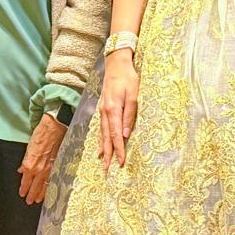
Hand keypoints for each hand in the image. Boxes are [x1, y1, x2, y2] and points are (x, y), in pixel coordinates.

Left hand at [18, 114, 67, 204]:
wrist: (54, 126)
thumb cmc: (41, 133)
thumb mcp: (29, 147)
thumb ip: (25, 161)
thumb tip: (21, 169)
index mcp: (30, 164)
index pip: (26, 181)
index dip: (24, 188)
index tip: (22, 194)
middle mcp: (40, 169)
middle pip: (35, 186)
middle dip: (32, 195)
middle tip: (30, 201)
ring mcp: (50, 168)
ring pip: (45, 185)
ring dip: (41, 193)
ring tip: (39, 200)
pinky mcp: (58, 165)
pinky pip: (53, 179)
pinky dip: (50, 185)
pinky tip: (50, 189)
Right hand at [97, 51, 139, 173]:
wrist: (116, 64)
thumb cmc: (128, 78)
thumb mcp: (134, 94)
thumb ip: (130, 115)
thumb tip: (126, 134)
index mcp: (113, 110)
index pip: (116, 135)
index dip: (118, 150)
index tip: (120, 162)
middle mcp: (105, 112)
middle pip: (106, 137)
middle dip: (108, 154)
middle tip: (107, 170)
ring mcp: (102, 110)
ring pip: (102, 133)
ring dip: (103, 148)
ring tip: (103, 161)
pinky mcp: (103, 108)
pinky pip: (101, 127)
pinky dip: (101, 138)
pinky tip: (100, 146)